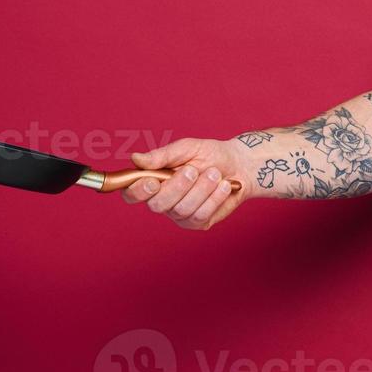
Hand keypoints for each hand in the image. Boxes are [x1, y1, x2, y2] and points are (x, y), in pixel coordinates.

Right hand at [120, 137, 250, 230]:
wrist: (239, 165)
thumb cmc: (209, 155)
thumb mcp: (186, 148)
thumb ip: (162, 156)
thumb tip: (136, 158)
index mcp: (154, 181)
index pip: (132, 194)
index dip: (138, 191)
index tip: (153, 181)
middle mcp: (163, 201)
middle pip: (157, 205)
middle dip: (177, 187)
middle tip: (193, 170)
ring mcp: (179, 214)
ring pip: (182, 209)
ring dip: (202, 188)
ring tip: (215, 174)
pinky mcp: (198, 222)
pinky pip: (201, 215)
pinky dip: (215, 197)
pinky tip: (224, 186)